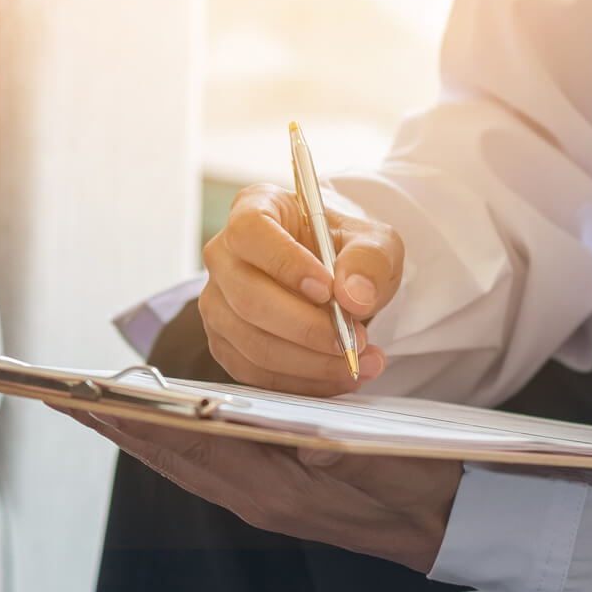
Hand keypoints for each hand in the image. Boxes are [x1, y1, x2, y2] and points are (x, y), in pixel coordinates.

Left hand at [66, 410, 462, 571]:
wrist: (454, 525)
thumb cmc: (420, 482)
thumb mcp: (373, 455)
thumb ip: (321, 443)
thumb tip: (268, 425)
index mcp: (271, 490)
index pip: (183, 445)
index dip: (130, 416)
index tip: (80, 395)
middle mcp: (253, 499)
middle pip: (166, 455)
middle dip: (113, 423)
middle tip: (58, 394)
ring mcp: (259, 501)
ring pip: (180, 461)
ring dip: (135, 432)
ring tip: (91, 404)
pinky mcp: (270, 496)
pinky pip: (204, 466)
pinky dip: (171, 442)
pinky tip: (156, 425)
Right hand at [201, 184, 405, 394]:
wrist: (335, 280)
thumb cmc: (345, 251)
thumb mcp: (374, 242)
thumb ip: (370, 260)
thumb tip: (353, 295)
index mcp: (254, 209)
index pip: (251, 233)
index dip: (285, 263)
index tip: (328, 291)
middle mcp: (223, 254)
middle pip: (247, 297)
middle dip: (306, 328)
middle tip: (355, 340)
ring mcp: (217, 301)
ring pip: (251, 342)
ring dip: (310, 363)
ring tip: (360, 362)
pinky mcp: (223, 341)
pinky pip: (254, 372)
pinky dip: (300, 382)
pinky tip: (337, 376)